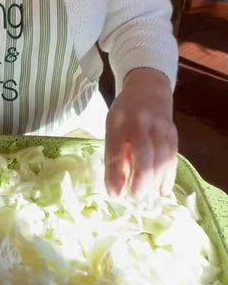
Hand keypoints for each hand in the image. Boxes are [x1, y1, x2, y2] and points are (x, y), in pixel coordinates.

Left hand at [104, 68, 177, 198]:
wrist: (149, 88)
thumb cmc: (126, 112)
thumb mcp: (112, 126)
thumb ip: (114, 154)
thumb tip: (116, 188)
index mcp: (119, 121)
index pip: (117, 151)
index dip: (115, 175)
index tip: (114, 194)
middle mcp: (141, 123)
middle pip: (144, 156)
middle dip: (140, 180)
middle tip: (134, 197)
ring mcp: (160, 128)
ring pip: (161, 158)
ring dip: (155, 181)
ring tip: (147, 196)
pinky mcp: (173, 134)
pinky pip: (172, 158)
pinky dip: (169, 176)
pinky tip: (163, 190)